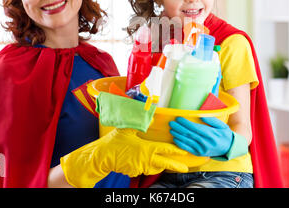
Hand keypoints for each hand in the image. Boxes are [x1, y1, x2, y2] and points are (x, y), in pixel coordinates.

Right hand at [60, 128, 188, 187]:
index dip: (176, 150)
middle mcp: (145, 160)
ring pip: (154, 167)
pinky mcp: (134, 172)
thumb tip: (150, 117)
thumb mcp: (127, 129)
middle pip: (165, 164)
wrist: (102, 157)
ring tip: (163, 161)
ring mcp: (140, 167)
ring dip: (159, 165)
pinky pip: (144, 169)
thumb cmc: (114, 142)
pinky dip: (146, 166)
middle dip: (176, 166)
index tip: (185, 151)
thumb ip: (139, 123)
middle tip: (185, 168)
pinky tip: (142, 160)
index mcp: (146, 148)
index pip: (165, 149)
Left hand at [169, 117, 233, 156]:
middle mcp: (205, 142)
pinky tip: (175, 139)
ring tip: (171, 129)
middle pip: (189, 134)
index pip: (195, 128)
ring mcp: (202, 149)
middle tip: (171, 122)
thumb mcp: (222, 125)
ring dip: (178, 135)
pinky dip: (180, 144)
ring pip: (187, 141)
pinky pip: (188, 149)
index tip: (179, 118)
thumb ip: (212, 120)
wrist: (229, 148)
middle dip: (179, 128)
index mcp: (211, 134)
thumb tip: (201, 115)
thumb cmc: (224, 134)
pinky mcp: (199, 154)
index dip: (186, 123)